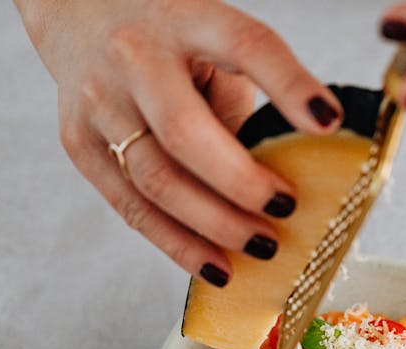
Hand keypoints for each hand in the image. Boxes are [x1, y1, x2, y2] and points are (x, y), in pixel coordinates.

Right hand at [14, 0, 342, 285]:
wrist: (77, 14)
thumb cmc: (171, 43)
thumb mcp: (214, 48)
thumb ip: (244, 104)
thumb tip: (287, 184)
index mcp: (185, 18)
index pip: (245, 45)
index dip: (288, 83)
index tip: (328, 121)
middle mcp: (134, 56)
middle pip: (184, 132)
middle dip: (241, 183)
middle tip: (285, 211)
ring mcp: (98, 101)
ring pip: (155, 181)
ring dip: (214, 225)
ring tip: (262, 246)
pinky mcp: (77, 142)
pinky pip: (132, 207)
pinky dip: (178, 244)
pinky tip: (216, 266)